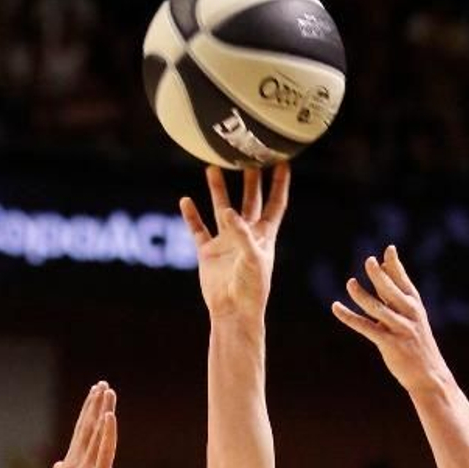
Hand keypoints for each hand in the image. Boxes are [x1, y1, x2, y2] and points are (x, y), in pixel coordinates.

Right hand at [54, 381, 118, 467]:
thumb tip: (59, 464)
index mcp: (72, 464)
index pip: (82, 431)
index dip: (88, 410)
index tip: (95, 392)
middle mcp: (78, 462)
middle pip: (87, 426)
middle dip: (94, 403)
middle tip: (101, 384)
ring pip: (96, 433)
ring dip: (102, 410)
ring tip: (107, 391)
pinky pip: (105, 450)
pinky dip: (108, 432)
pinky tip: (110, 415)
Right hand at [179, 167, 289, 322]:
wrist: (233, 312)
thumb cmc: (251, 289)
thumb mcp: (252, 259)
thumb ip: (241, 233)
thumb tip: (227, 211)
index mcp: (264, 236)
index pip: (275, 203)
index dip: (280, 183)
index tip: (283, 161)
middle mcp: (245, 235)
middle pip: (249, 200)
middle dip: (250, 179)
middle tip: (246, 155)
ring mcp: (226, 242)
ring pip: (221, 208)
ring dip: (217, 189)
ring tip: (212, 167)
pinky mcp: (208, 252)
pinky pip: (198, 229)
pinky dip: (191, 215)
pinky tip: (185, 200)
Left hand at [333, 246, 447, 394]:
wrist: (428, 374)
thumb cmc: (417, 343)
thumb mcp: (411, 317)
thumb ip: (395, 295)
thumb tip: (382, 270)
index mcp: (415, 305)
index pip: (403, 280)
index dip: (395, 265)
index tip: (388, 249)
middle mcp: (409, 314)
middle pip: (391, 289)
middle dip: (380, 274)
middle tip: (369, 261)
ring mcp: (399, 329)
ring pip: (376, 307)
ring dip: (361, 294)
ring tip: (350, 283)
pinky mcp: (389, 343)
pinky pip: (365, 327)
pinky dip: (348, 316)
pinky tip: (336, 307)